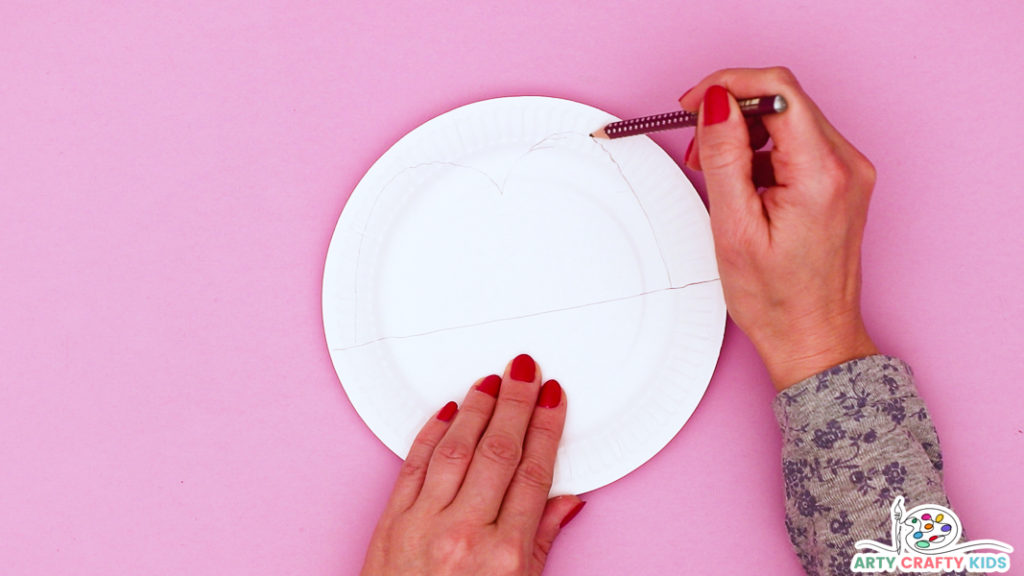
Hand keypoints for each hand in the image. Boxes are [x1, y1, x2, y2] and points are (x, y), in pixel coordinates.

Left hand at [361, 354, 584, 575]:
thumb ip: (541, 542)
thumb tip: (567, 502)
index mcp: (505, 555)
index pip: (533, 472)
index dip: (545, 428)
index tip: (552, 400)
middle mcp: (464, 533)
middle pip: (497, 451)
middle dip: (514, 403)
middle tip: (524, 370)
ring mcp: (424, 523)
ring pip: (455, 449)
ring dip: (475, 408)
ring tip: (490, 382)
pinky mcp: (391, 521)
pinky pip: (413, 465)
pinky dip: (430, 434)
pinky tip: (447, 412)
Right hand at [678, 67, 878, 389]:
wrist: (813, 338)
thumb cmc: (778, 300)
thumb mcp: (734, 228)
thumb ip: (724, 157)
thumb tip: (716, 102)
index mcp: (821, 174)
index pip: (778, 90)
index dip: (728, 85)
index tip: (694, 102)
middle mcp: (846, 165)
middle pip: (782, 99)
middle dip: (730, 111)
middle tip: (695, 143)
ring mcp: (848, 172)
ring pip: (787, 117)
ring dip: (743, 131)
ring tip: (713, 168)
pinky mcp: (841, 182)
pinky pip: (797, 142)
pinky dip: (761, 149)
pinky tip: (740, 179)